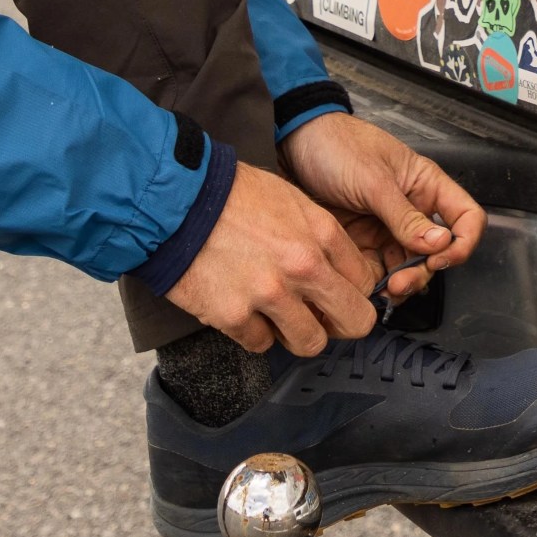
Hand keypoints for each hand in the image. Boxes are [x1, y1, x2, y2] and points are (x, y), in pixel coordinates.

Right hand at [166, 159, 381, 354]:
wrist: (171, 198)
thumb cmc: (227, 193)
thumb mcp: (287, 197)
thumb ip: (317, 235)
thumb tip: (334, 270)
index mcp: (320, 232)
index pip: (365, 282)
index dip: (350, 290)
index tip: (334, 292)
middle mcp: (303, 266)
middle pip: (354, 321)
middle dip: (339, 323)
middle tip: (319, 316)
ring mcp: (269, 294)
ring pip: (310, 342)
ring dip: (294, 331)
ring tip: (273, 313)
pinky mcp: (234, 315)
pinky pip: (260, 343)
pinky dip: (251, 331)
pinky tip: (239, 306)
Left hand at [280, 113, 485, 301]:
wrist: (290, 141)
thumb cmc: (335, 144)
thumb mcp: (372, 180)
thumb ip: (404, 215)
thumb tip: (439, 243)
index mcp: (425, 185)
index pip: (466, 218)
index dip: (462, 242)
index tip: (440, 258)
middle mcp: (412, 208)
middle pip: (436, 251)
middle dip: (423, 271)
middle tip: (402, 283)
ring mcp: (386, 225)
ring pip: (408, 264)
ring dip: (402, 281)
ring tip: (385, 290)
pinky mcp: (361, 238)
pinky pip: (379, 267)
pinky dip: (377, 281)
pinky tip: (367, 287)